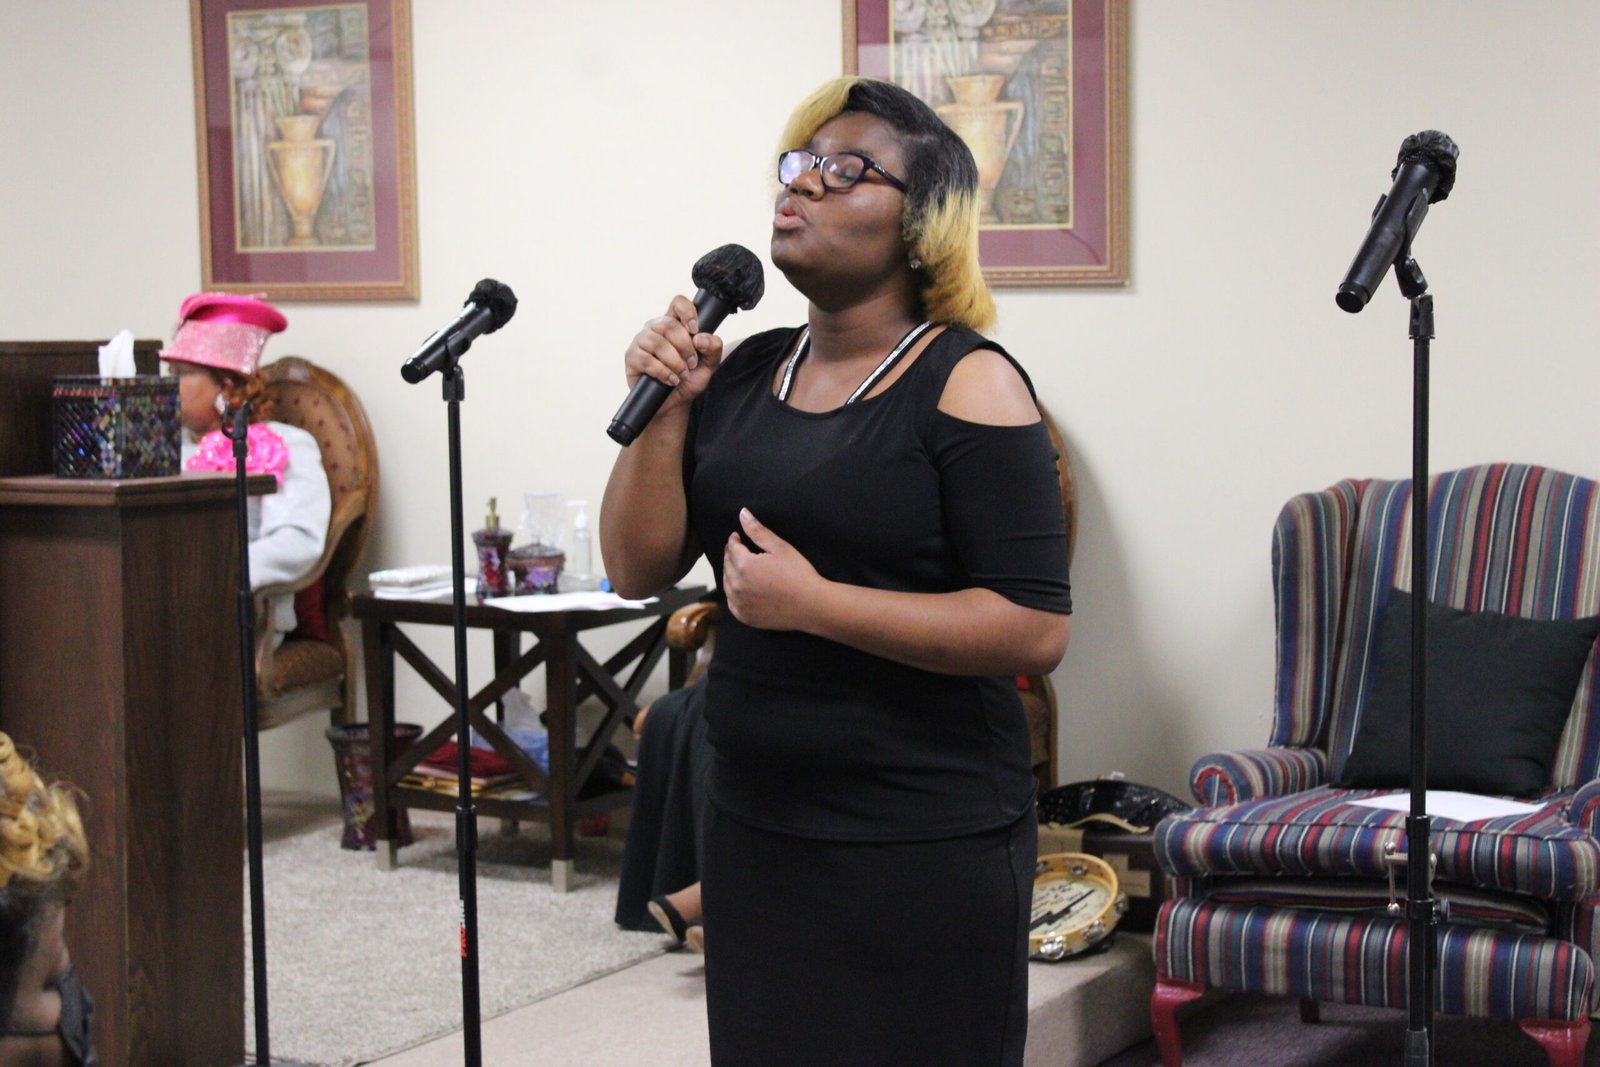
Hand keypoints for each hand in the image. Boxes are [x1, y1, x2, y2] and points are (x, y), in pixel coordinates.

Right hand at [622, 295, 724, 415]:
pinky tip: (670, 380)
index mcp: (674, 322)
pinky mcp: (632, 357)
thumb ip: (713, 348)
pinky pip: (646, 360)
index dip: (687, 312)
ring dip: (675, 361)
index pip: (678, 303)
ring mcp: (641, 341)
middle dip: (685, 347)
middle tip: (691, 364)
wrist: (674, 403)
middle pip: (669, 325)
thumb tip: (700, 338)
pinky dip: (663, 372)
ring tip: (682, 374)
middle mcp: (655, 327)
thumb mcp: (709, 364)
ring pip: (658, 342)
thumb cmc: (689, 378)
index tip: (695, 330)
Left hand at [723, 508, 823, 630]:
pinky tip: (742, 588)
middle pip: (727, 565)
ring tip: (741, 567)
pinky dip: (733, 593)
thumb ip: (757, 531)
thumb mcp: (780, 547)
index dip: (734, 540)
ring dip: (730, 573)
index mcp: (744, 565)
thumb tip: (742, 513)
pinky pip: (732, 602)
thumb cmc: (799, 574)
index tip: (737, 537)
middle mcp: (737, 585)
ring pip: (727, 584)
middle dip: (731, 555)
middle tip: (738, 550)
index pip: (732, 548)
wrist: (812, 605)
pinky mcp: (745, 617)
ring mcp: (739, 603)